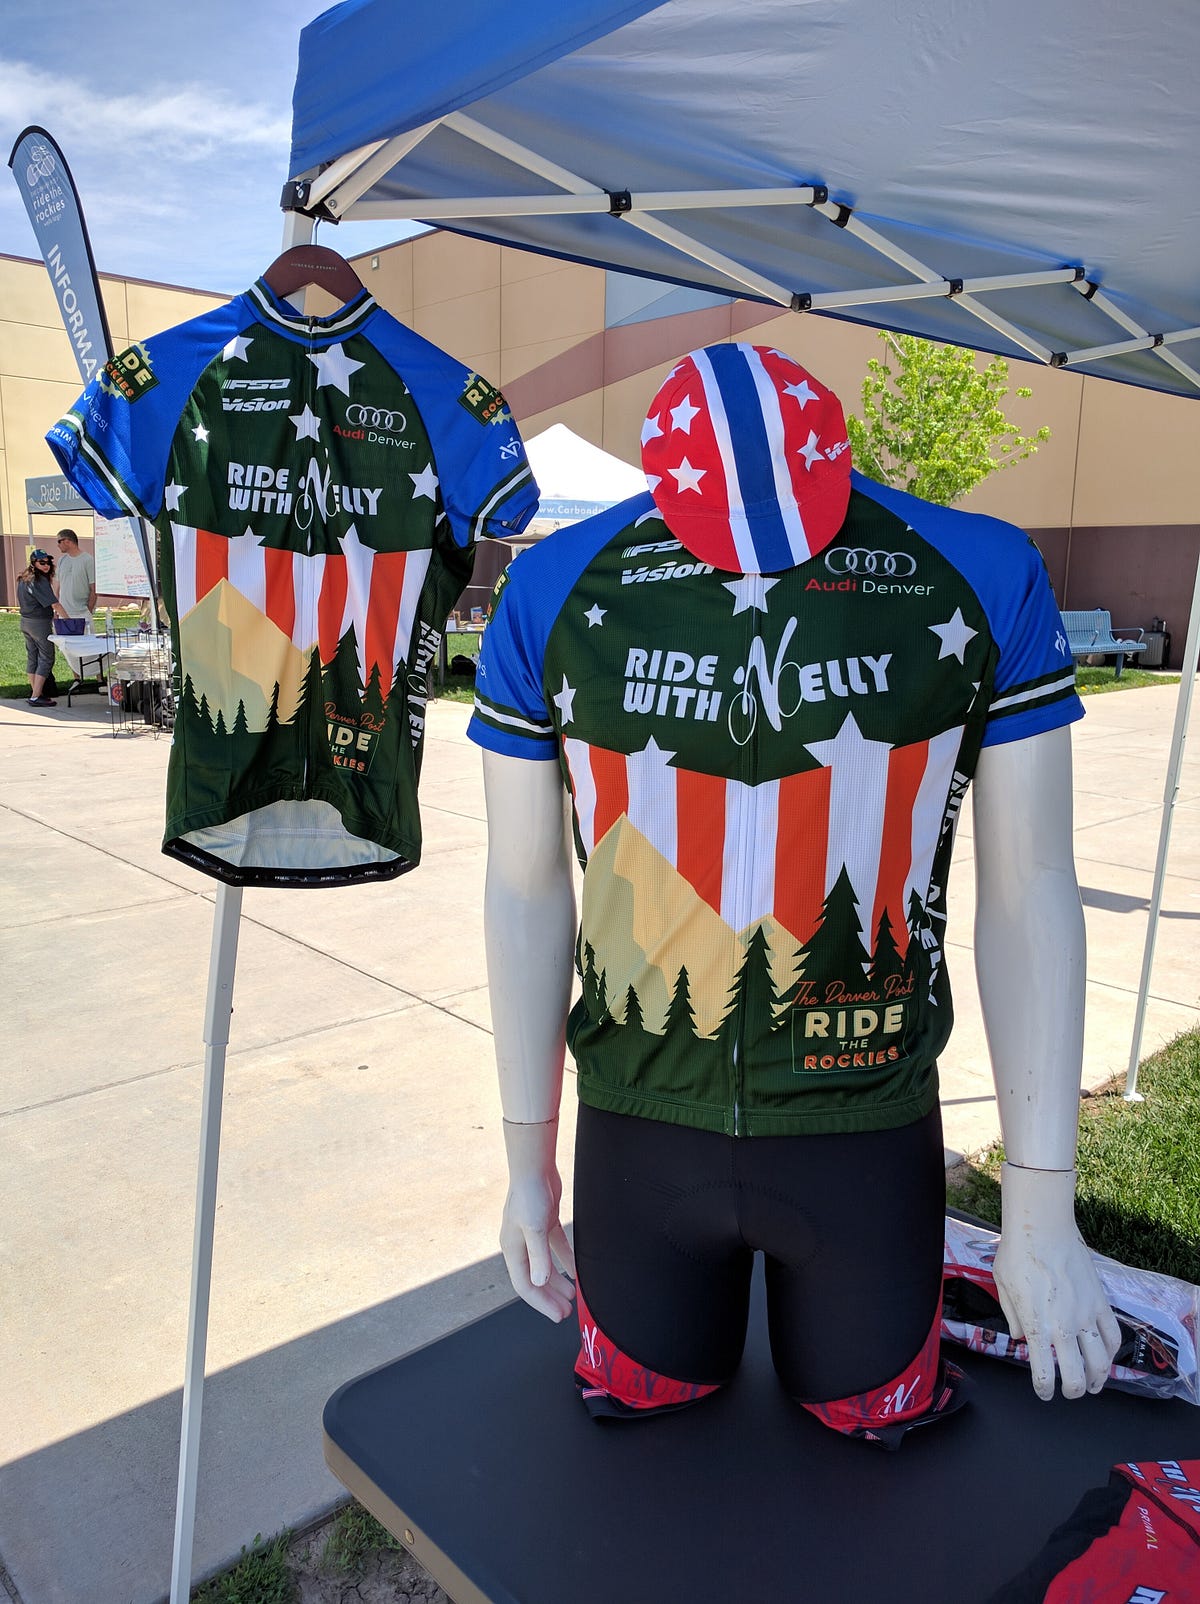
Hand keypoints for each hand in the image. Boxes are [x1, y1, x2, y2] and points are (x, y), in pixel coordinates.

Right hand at [500, 1118, 575, 1321]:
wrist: (534, 1166)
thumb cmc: (529, 1194)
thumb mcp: (534, 1227)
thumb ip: (538, 1256)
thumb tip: (540, 1282)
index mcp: (512, 1249)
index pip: (525, 1285)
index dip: (540, 1303)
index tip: (557, 1315)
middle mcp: (521, 1245)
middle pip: (536, 1279)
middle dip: (550, 1297)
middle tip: (566, 1312)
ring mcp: (533, 1235)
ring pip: (546, 1266)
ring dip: (558, 1282)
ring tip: (573, 1295)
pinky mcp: (545, 1224)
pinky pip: (556, 1249)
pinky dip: (566, 1261)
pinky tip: (577, 1271)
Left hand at [993, 1164, 1121, 1400]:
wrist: (1043, 1227)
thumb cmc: (1017, 1253)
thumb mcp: (1003, 1286)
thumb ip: (1013, 1316)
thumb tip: (1021, 1338)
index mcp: (1037, 1326)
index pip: (1044, 1373)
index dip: (1044, 1389)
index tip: (1044, 1392)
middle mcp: (1065, 1326)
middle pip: (1077, 1375)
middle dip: (1073, 1390)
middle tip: (1070, 1392)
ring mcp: (1086, 1315)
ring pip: (1101, 1361)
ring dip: (1098, 1378)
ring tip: (1094, 1384)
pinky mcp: (1100, 1302)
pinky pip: (1113, 1334)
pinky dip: (1112, 1351)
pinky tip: (1107, 1356)